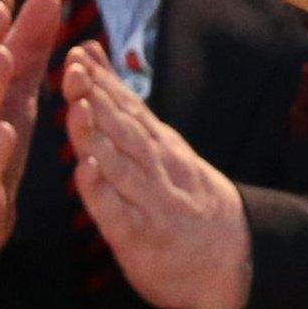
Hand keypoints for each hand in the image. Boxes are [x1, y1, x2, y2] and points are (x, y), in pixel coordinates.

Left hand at [64, 45, 250, 308]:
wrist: (233, 256)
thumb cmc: (187, 200)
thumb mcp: (165, 153)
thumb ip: (130, 118)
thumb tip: (99, 68)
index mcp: (161, 146)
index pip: (130, 107)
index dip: (104, 80)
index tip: (80, 52)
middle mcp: (159, 167)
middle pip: (125, 128)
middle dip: (98, 97)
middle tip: (74, 68)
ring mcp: (153, 200)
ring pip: (122, 163)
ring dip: (99, 135)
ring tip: (78, 108)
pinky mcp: (142, 237)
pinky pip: (119, 213)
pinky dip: (103, 192)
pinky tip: (87, 171)